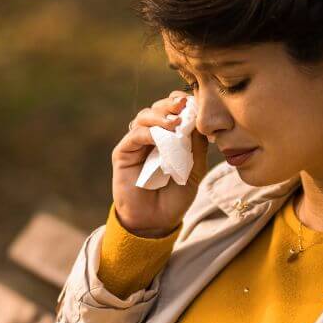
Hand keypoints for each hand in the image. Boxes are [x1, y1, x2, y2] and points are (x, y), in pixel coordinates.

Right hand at [111, 90, 207, 236]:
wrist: (156, 221)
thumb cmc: (175, 197)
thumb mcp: (194, 170)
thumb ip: (196, 146)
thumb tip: (199, 120)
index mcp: (170, 137)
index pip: (173, 111)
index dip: (182, 103)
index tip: (194, 102)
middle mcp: (152, 136)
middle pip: (158, 108)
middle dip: (171, 104)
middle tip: (184, 106)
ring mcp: (137, 143)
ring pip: (145, 117)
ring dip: (160, 116)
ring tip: (175, 123)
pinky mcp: (123, 152)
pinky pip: (135, 135)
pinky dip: (148, 132)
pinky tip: (160, 137)